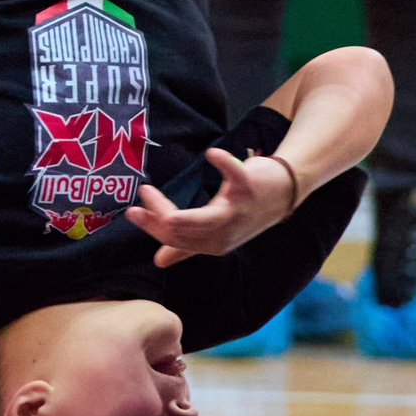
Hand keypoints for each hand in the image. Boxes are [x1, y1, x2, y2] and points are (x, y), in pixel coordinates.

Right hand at [124, 146, 296, 266]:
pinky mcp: (248, 187)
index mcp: (212, 243)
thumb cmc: (244, 210)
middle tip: (141, 193)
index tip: (131, 211)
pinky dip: (224, 163)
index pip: (175, 239)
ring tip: (149, 191)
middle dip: (156, 217)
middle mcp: (224, 232)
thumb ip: (186, 246)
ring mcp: (236, 211)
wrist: (283, 191)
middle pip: (182, 232)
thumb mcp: (215, 231)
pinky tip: (210, 154)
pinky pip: (235, 176)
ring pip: (199, 219)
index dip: (152, 227)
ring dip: (169, 206)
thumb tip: (159, 261)